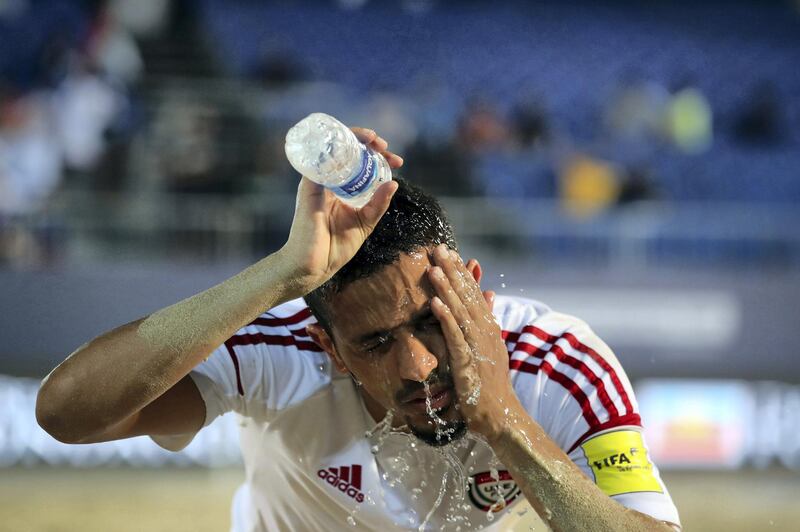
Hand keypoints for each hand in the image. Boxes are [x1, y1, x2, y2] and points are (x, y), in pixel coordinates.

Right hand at [280, 128, 402, 293]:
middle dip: (368, 141)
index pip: (360, 164)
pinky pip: (319, 163)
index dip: (378, 157)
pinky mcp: (308, 187)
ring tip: (372, 140)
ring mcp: (318, 183)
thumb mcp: (365, 222)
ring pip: (333, 150)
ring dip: (352, 139)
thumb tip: (394, 183)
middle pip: (347, 151)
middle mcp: (329, 182)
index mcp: (343, 189)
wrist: (314, 266)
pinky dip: (333, 151)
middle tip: (383, 145)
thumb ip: (378, 204)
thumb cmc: (335, 248)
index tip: (396, 160)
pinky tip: (350, 148)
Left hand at [428, 244, 523, 439]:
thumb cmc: (491, 383)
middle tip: (438, 248)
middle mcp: (486, 331)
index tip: (450, 252)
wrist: (501, 415)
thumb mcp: (491, 346)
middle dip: (452, 271)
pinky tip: (435, 303)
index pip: (474, 293)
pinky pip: (455, 335)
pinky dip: (446, 318)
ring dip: (446, 288)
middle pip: (467, 296)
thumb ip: (488, 319)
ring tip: (432, 268)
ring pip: (461, 311)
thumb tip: (490, 294)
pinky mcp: (468, 361)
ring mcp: (478, 345)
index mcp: (489, 327)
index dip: (462, 272)